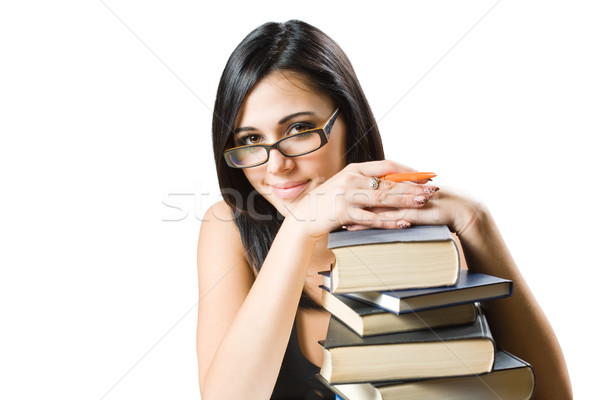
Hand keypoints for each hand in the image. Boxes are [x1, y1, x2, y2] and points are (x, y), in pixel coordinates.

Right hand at [286, 160, 439, 237]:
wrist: (303, 217)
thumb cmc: (326, 202)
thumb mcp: (344, 185)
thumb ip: (364, 182)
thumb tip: (390, 182)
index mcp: (353, 169)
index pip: (387, 166)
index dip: (408, 170)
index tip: (425, 175)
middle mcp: (351, 179)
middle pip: (388, 182)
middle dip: (412, 186)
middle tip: (432, 189)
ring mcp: (346, 196)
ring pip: (382, 198)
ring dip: (405, 200)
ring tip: (423, 202)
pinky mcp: (343, 213)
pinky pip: (371, 218)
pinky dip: (389, 220)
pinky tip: (404, 222)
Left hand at [347, 185, 485, 236]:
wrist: (461, 209)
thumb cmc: (437, 205)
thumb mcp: (414, 199)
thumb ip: (398, 197)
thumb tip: (379, 199)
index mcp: (401, 182)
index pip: (373, 183)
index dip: (355, 189)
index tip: (339, 197)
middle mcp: (401, 188)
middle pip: (370, 193)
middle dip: (351, 201)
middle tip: (333, 208)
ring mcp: (405, 200)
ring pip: (375, 206)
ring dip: (356, 213)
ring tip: (340, 220)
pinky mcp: (411, 213)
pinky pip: (386, 219)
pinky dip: (370, 224)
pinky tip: (356, 228)